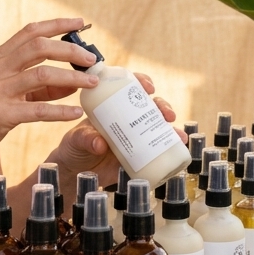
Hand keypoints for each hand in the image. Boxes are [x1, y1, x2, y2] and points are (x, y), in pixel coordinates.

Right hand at [0, 18, 99, 167]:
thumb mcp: (1, 89)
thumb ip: (35, 85)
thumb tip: (70, 82)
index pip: (30, 31)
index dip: (58, 24)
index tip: (81, 23)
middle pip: (39, 47)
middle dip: (70, 49)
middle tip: (92, 59)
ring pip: (42, 75)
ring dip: (72, 78)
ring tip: (92, 83)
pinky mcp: (1, 115)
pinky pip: (38, 110)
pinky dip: (61, 111)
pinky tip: (76, 113)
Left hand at [50, 73, 181, 184]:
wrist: (74, 172)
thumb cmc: (73, 148)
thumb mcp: (76, 139)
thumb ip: (85, 139)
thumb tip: (100, 144)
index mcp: (112, 107)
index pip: (129, 88)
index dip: (141, 83)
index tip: (147, 87)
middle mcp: (126, 119)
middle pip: (149, 106)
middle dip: (162, 106)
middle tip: (166, 114)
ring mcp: (134, 136)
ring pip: (157, 126)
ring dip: (171, 128)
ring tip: (178, 135)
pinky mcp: (138, 154)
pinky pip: (157, 148)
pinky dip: (170, 147)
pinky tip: (179, 148)